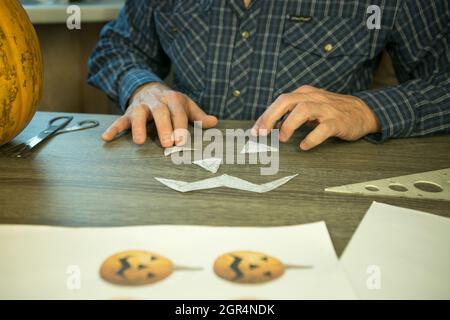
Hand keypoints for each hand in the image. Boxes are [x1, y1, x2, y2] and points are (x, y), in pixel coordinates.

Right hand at [102, 83, 217, 145]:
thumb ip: (198, 115)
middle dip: (163, 127)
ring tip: (138, 141)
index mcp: (172, 98)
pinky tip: (106, 138)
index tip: (182, 141)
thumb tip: (214, 122)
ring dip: (138, 127)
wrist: (149, 88)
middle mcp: (156, 101)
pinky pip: (119, 120)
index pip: (178, 111)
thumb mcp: (186, 106)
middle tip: (167, 144)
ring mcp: (140, 106)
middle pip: (159, 112)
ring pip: (138, 114)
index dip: (180, 126)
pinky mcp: (128, 112)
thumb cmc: (171, 103)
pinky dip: (113, 129)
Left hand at [251, 85, 380, 149]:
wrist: (364, 112)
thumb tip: (271, 127)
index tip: (254, 131)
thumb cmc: (332, 111)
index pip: (280, 101)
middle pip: (287, 101)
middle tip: (261, 134)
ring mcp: (327, 109)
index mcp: (305, 94)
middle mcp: (314, 98)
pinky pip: (323, 128)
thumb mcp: (310, 108)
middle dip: (271, 117)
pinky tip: (304, 146)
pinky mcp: (338, 121)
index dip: (265, 116)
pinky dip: (312, 138)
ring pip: (304, 110)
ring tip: (281, 138)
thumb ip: (292, 114)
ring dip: (289, 124)